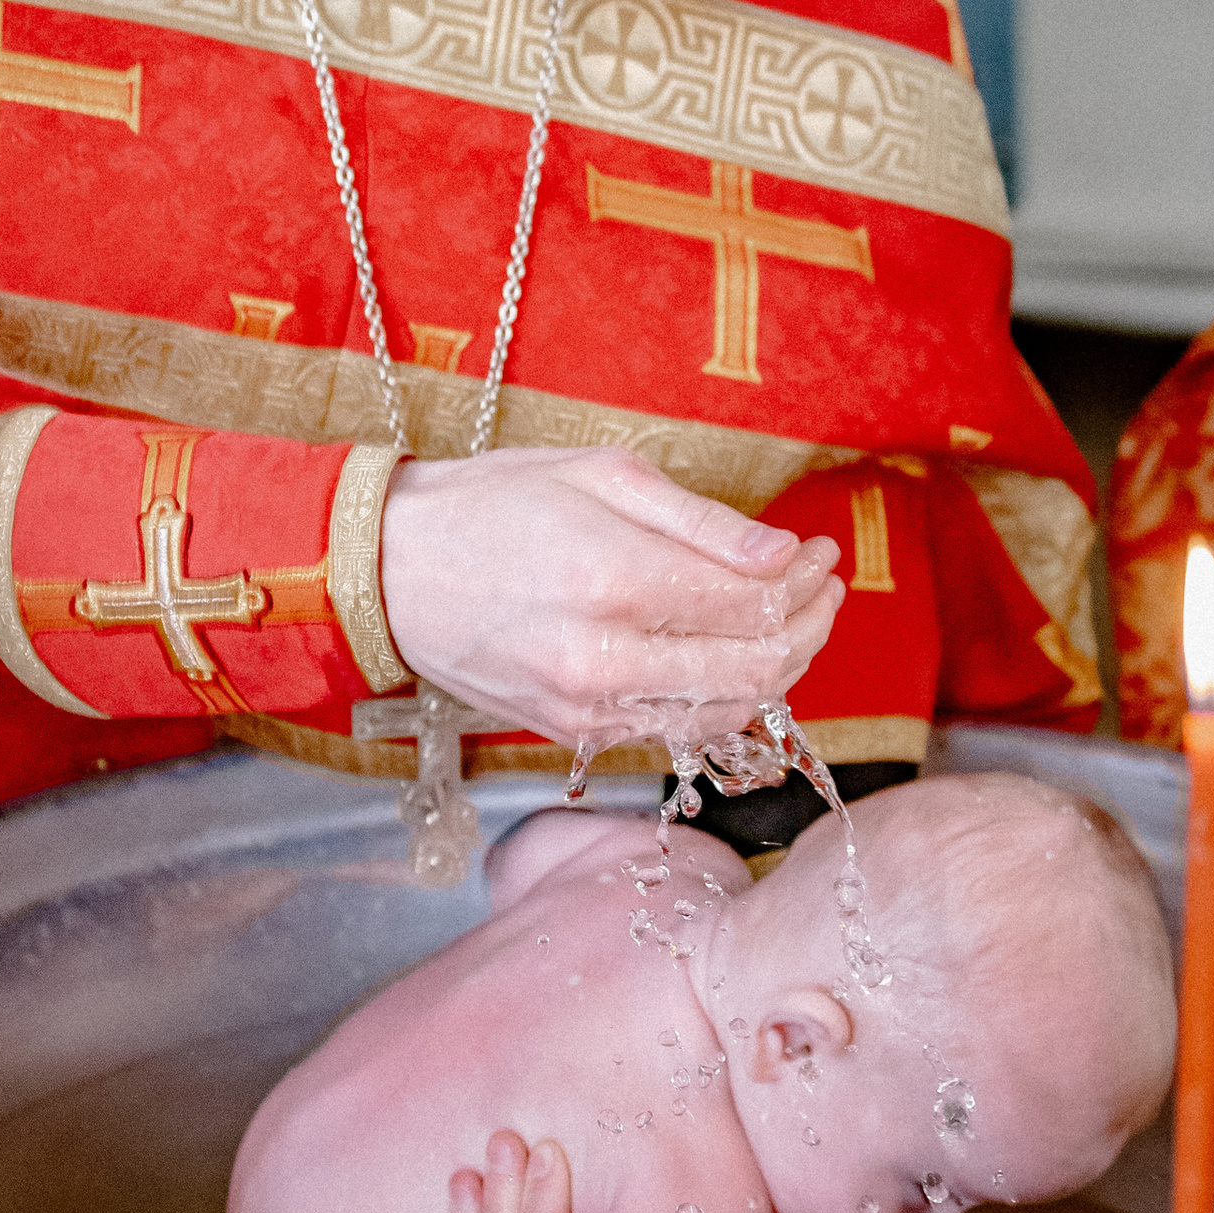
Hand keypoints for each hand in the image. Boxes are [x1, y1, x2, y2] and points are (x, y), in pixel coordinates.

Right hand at [380, 448, 840, 748]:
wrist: (391, 572)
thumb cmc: (494, 505)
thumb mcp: (600, 477)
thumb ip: (700, 523)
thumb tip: (784, 557)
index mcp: (612, 581)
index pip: (751, 602)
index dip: (804, 581)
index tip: (820, 551)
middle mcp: (602, 660)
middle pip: (753, 668)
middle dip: (807, 627)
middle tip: (822, 588)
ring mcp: (587, 709)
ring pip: (724, 713)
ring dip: (776, 670)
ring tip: (790, 621)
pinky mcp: (574, 735)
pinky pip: (676, 731)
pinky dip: (722, 699)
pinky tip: (732, 657)